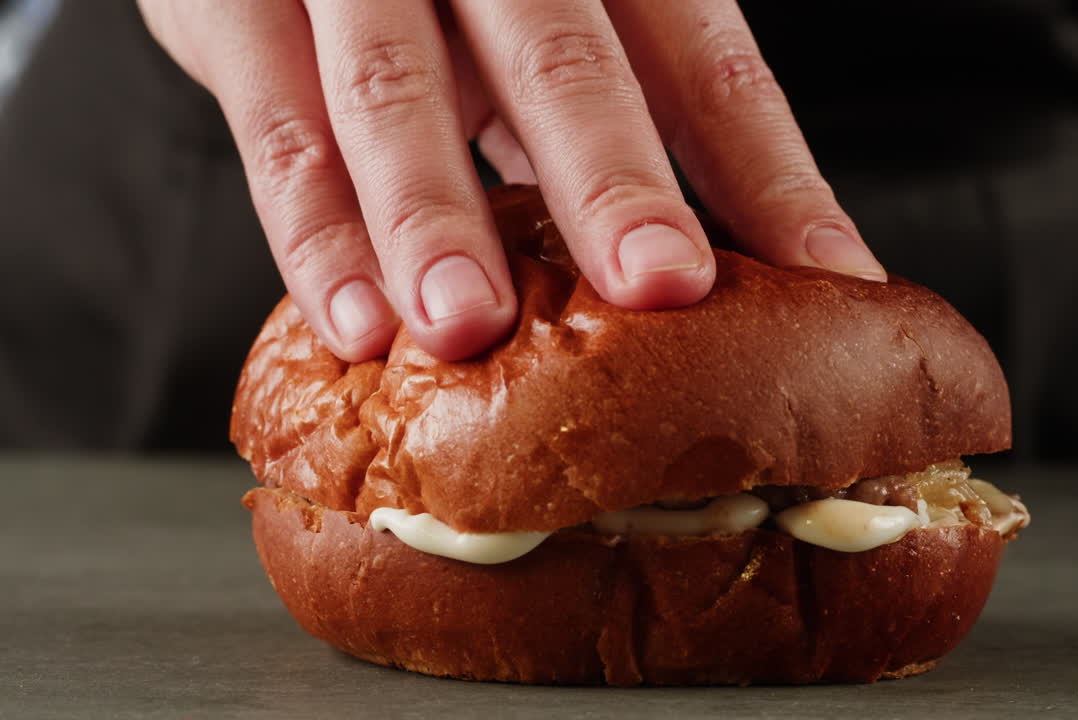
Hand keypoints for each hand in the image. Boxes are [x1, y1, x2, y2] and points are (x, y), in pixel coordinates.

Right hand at [139, 0, 885, 361]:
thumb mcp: (555, 30)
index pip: (707, 63)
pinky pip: (277, 130)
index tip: (830, 277)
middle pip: (564, 60)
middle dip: (612, 179)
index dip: (770, 172)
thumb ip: (619, 120)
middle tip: (660, 286)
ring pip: (395, 92)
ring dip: (433, 215)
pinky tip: (354, 323)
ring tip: (467, 328)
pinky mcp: (242, 10)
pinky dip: (313, 232)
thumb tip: (726, 267)